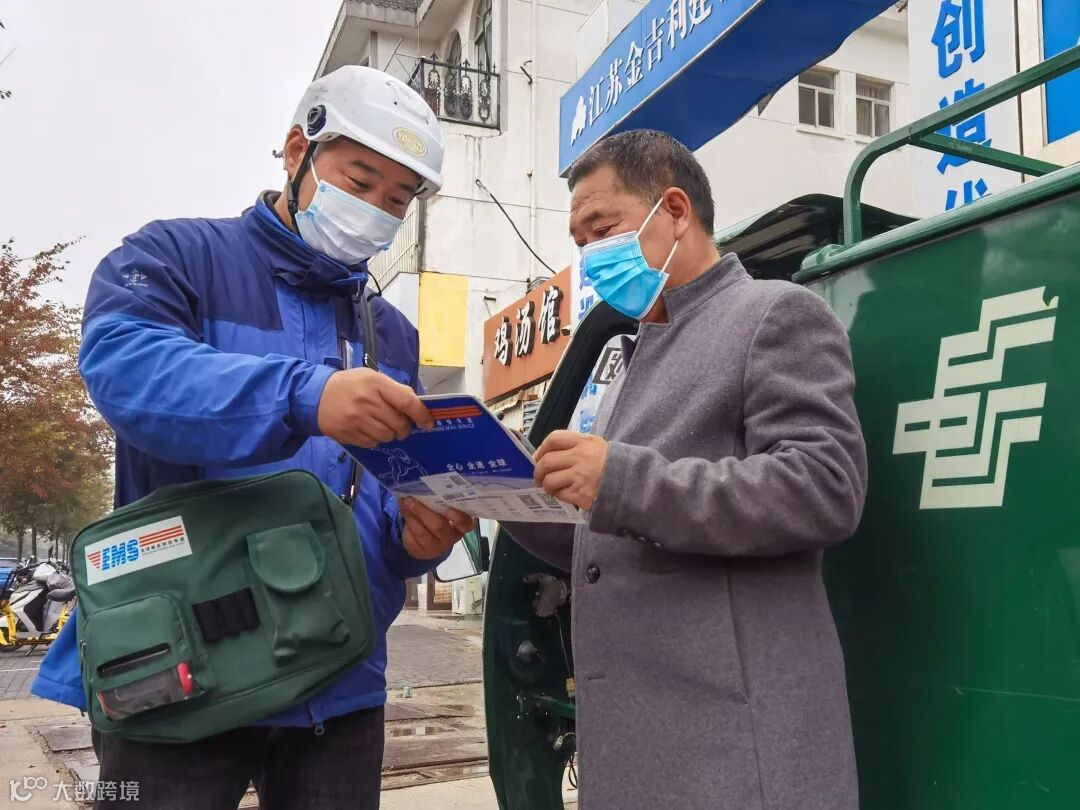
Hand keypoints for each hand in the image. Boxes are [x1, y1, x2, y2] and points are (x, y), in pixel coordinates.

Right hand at [317, 369, 433, 447]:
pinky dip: (375, 440)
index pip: (406, 401)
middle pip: (399, 424)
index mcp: (376, 383)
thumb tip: (418, 404)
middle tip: (401, 426)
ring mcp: (356, 419)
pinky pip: (371, 443)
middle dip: (404, 428)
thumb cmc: (349, 385)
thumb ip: (394, 390)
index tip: (428, 423)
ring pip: (386, 436)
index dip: (421, 415)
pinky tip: (367, 430)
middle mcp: (367, 401)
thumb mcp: (372, 378)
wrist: (314, 395)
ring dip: (390, 435)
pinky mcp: (347, 434)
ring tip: (383, 426)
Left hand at [399, 498, 475, 560]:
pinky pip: (411, 539)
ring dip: (410, 516)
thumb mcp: (443, 511)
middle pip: (438, 526)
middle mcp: (450, 539)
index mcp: (460, 526)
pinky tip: (403, 512)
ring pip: (421, 532)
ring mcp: (435, 548)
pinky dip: (405, 525)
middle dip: (422, 511)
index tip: (448, 508)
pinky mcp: (420, 553)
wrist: (428, 542)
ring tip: (403, 503)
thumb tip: (424, 487)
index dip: (458, 517)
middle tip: (410, 499)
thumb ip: (440, 502)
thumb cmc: (438, 519)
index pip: (465, 524)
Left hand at [533, 431, 608, 510]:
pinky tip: (566, 493)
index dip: (541, 449)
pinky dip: (559, 495)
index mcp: (584, 442)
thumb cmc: (608, 463)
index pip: (554, 439)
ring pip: (549, 481)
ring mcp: (581, 476)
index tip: (538, 457)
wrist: (629, 482)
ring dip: (547, 486)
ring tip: (553, 487)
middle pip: (546, 461)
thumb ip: (571, 446)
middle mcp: (581, 457)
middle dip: (538, 472)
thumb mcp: (593, 446)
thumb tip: (542, 455)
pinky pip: (559, 494)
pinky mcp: (581, 494)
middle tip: (539, 478)